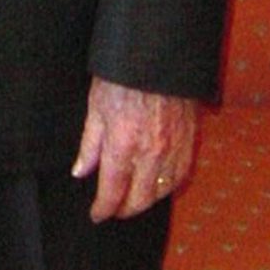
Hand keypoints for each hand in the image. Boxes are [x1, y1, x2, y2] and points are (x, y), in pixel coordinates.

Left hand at [72, 77, 198, 221]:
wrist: (157, 56)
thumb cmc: (122, 77)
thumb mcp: (96, 106)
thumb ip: (90, 144)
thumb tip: (81, 171)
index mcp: (123, 143)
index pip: (113, 190)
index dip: (104, 208)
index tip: (97, 214)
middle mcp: (150, 153)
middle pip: (139, 199)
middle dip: (124, 209)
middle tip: (114, 209)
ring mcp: (173, 150)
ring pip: (160, 192)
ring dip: (146, 201)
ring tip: (132, 199)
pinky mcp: (188, 143)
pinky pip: (179, 177)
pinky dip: (166, 187)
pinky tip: (156, 185)